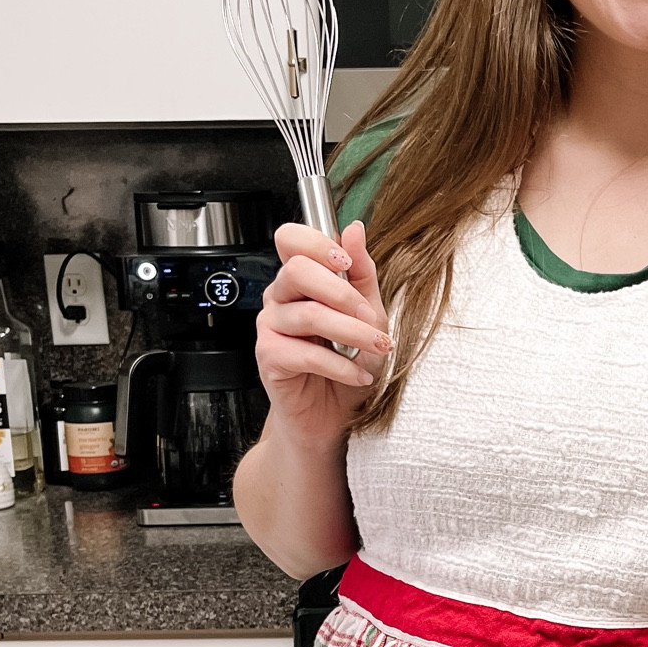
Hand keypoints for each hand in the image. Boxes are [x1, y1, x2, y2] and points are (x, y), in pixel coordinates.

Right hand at [256, 220, 391, 445]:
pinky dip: (341, 365)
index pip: (291, 240)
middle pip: (296, 270)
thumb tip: (354, 230)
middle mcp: (280, 298)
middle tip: (371, 317)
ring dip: (353, 333)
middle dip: (342, 292)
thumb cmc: (346, 364)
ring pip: (309, 315)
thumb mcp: (368, 314)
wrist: (332, 416)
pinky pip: (305, 353)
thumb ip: (362, 273)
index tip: (346, 262)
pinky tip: (358, 374)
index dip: (317, 243)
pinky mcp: (269, 357)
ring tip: (378, 347)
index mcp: (300, 280)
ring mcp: (270, 327)